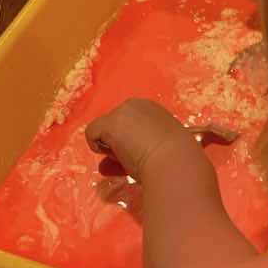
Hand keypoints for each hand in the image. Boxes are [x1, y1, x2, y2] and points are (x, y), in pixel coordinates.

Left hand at [86, 99, 202, 181]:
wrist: (175, 163)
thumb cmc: (176, 159)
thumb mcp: (163, 146)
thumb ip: (145, 144)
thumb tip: (124, 155)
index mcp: (152, 108)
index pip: (131, 123)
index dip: (132, 141)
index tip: (140, 156)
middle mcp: (135, 104)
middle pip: (116, 124)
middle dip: (120, 142)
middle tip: (132, 161)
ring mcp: (121, 112)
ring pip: (105, 129)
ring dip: (112, 146)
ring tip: (127, 161)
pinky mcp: (110, 123)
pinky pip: (92, 133)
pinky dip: (98, 148)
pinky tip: (116, 157)